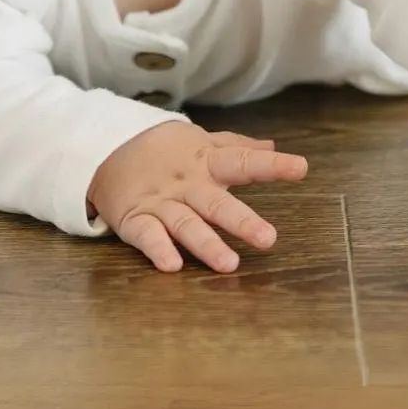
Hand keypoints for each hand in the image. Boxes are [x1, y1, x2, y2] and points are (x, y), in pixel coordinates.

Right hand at [87, 122, 308, 272]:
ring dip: (206, 243)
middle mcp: (186, 184)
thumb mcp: (200, 143)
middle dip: (241, 220)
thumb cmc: (164, 151)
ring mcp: (160, 202)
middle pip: (216, 202)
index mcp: (205, 163)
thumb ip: (236, 147)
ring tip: (228, 263)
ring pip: (185, 223)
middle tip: (269, 238)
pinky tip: (172, 264)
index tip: (301, 168)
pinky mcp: (135, 218)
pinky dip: (158, 249)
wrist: (107, 147)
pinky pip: (146, 236)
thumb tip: (274, 146)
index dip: (272, 166)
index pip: (242, 161)